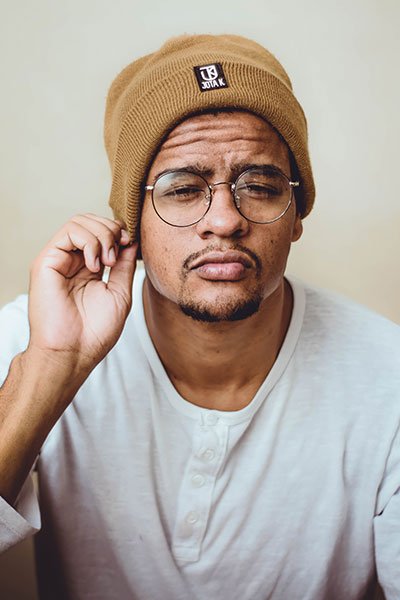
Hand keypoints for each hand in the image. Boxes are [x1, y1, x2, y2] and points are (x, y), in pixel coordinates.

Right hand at [28, 213, 137, 372]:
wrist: (74, 351)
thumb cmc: (95, 331)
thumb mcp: (120, 293)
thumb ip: (124, 265)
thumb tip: (132, 241)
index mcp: (89, 268)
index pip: (102, 232)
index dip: (119, 232)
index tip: (130, 245)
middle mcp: (72, 261)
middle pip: (91, 221)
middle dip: (112, 230)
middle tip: (119, 252)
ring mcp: (59, 259)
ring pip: (80, 221)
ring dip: (102, 236)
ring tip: (107, 263)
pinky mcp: (47, 261)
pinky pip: (69, 231)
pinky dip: (89, 242)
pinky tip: (95, 266)